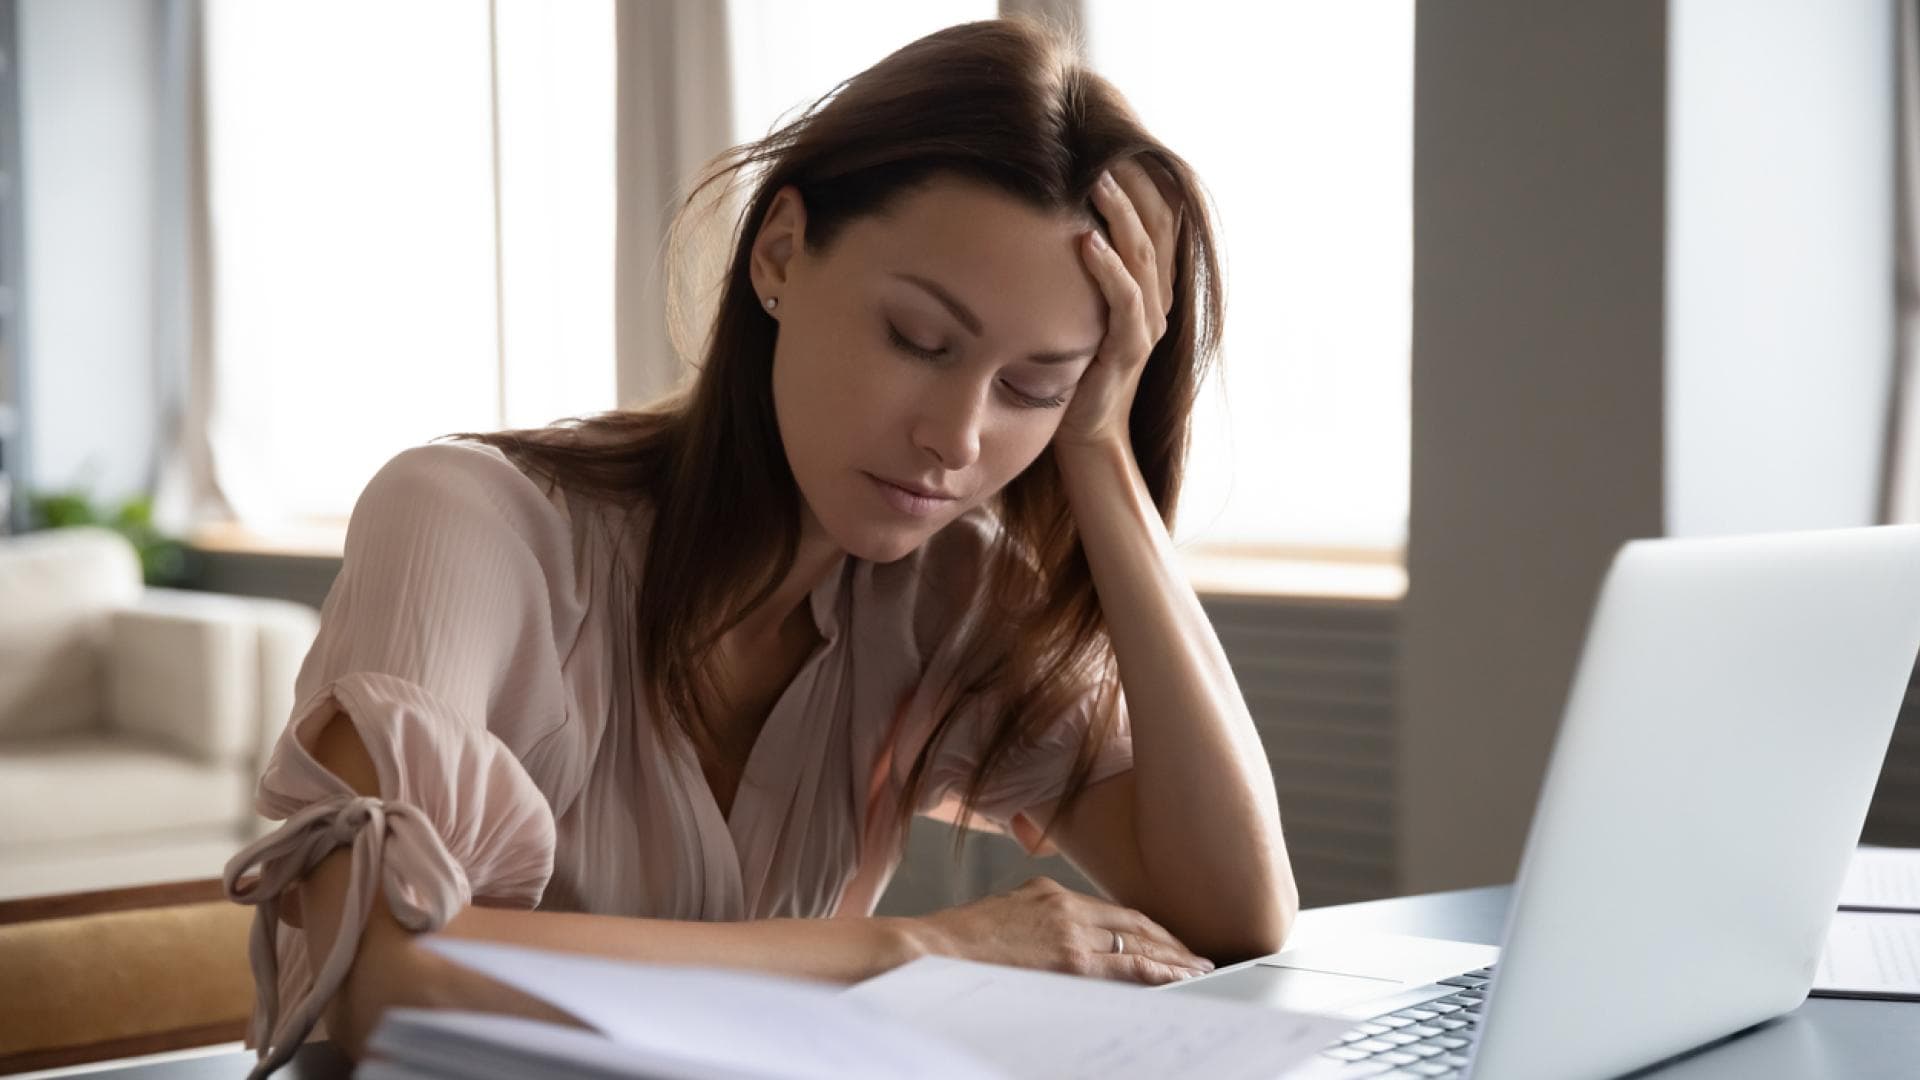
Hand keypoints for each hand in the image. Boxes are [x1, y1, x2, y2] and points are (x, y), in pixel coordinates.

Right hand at [905, 876, 1214, 984]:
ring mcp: (1070, 934)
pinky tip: (1176, 979)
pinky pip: (1124, 969)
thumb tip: (1057, 936)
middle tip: (1198, 956)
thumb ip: (1037, 917)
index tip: (1167, 939)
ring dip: (1173, 958)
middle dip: (1170, 942)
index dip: (1147, 927)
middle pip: (1134, 925)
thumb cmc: (956, 941)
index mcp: (1050, 893)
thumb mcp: (1003, 912)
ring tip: (1199, 969)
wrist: (929, 951)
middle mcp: (1066, 908)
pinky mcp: (1067, 961)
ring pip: (1138, 946)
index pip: (1113, 913)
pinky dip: (1156, 973)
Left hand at [1055, 158, 1180, 451]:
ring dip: (1119, 215)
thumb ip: (1076, 269)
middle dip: (1130, 182)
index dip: (1139, 176)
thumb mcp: (1076, 307)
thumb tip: (1046, 218)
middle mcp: (1156, 299)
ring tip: (1095, 179)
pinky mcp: (1129, 349)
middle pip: (1155, 224)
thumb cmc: (1073, 369)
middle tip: (1100, 143)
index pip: (1156, 215)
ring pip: (1143, 255)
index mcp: (1148, 285)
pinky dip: (1108, 268)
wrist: (1087, 434)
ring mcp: (1147, 324)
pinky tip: (1086, 241)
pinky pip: (1125, 300)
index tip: (1107, 139)